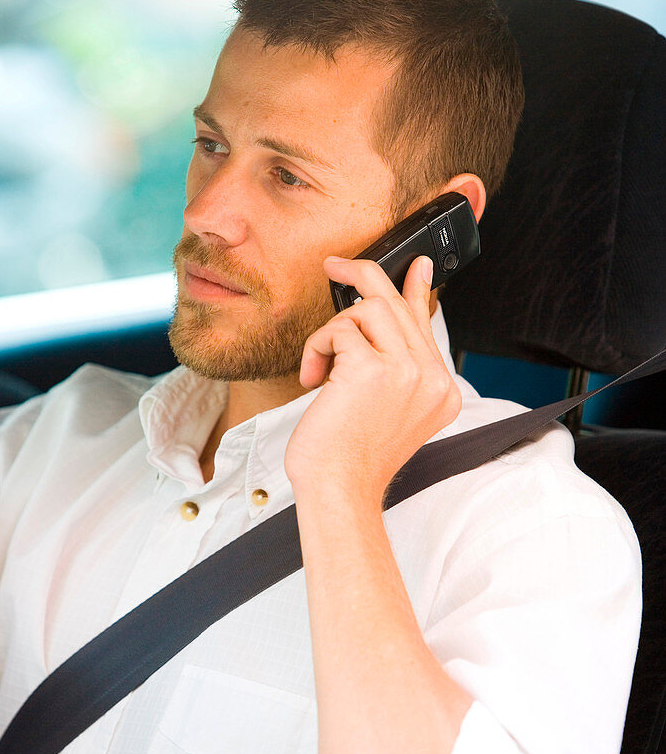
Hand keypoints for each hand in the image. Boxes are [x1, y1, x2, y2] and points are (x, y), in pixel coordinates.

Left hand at [285, 254, 461, 506]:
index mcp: (441, 390)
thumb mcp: (384, 407)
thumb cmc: (351, 456)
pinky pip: (338, 331)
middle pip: (396, 303)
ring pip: (367, 310)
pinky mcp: (374, 370)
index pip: (427, 323)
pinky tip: (312, 379)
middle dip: (360, 277)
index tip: (417, 263)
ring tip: (320, 367)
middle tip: (333, 266)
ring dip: (332, 332)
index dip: (417, 288)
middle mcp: (433, 379)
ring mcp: (408, 372)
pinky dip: (316, 350)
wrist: (339, 491)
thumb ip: (392, 362)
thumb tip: (386, 317)